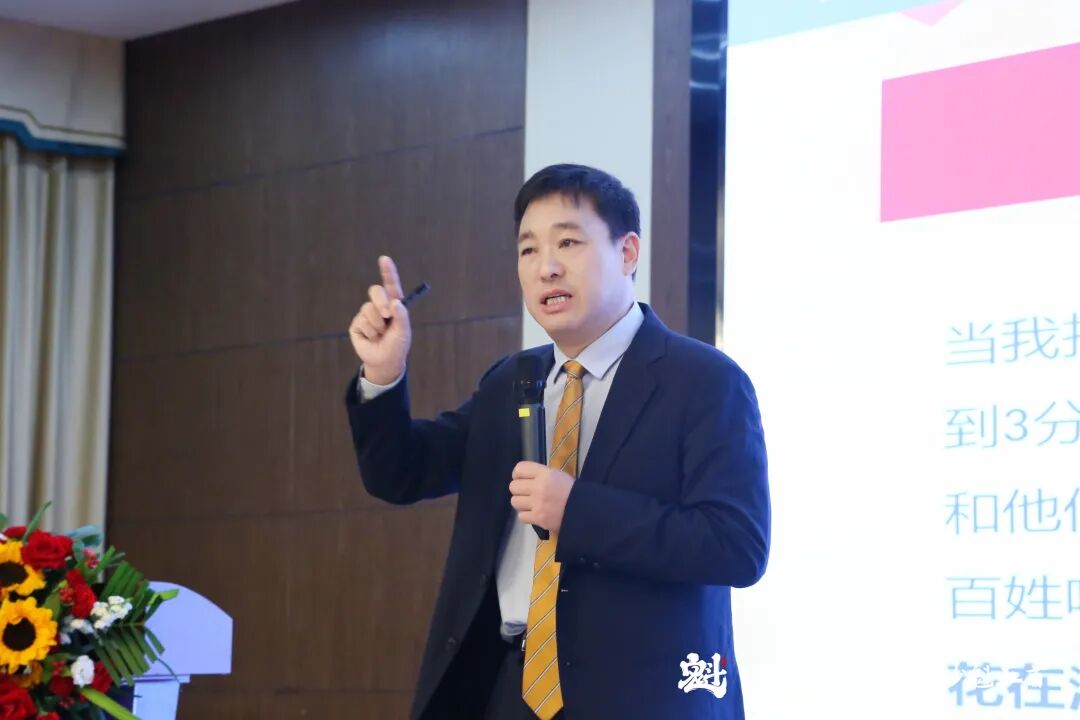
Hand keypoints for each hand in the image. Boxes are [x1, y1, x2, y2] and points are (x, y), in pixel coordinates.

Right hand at [349, 256, 411, 383]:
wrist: (384, 361)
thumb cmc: (397, 345)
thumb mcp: (404, 332)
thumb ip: (402, 316)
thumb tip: (395, 301)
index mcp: (394, 304)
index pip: (391, 285)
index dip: (387, 271)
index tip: (384, 259)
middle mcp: (380, 306)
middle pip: (376, 291)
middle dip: (380, 301)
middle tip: (387, 315)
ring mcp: (367, 314)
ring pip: (369, 309)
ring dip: (377, 324)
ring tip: (381, 334)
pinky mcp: (357, 323)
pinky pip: (362, 321)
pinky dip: (369, 331)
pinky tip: (372, 338)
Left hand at [509, 462, 573, 533]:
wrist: (584, 510)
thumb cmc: (573, 491)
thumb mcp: (558, 476)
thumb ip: (541, 475)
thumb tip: (525, 478)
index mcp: (545, 474)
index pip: (519, 469)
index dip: (517, 474)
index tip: (521, 479)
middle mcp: (539, 487)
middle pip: (513, 486)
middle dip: (519, 490)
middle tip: (526, 494)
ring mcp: (537, 504)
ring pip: (515, 502)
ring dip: (521, 504)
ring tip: (530, 505)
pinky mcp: (538, 518)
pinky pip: (521, 516)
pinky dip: (526, 516)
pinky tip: (534, 514)